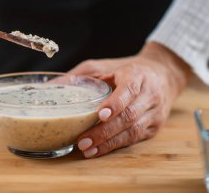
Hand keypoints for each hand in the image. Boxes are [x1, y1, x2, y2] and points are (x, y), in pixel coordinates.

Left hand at [68, 42, 190, 157]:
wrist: (163, 75)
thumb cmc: (126, 71)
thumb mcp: (105, 66)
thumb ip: (82, 75)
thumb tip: (54, 84)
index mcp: (137, 75)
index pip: (129, 89)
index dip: (115, 103)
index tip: (100, 114)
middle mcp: (150, 94)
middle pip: (129, 115)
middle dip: (104, 130)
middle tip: (82, 140)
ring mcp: (154, 112)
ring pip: (133, 131)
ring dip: (108, 143)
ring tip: (87, 149)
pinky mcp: (154, 127)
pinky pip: (135, 139)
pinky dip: (115, 146)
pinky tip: (98, 150)